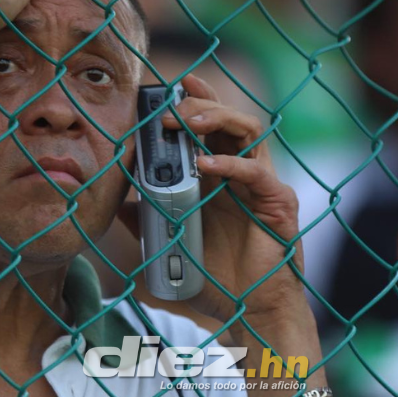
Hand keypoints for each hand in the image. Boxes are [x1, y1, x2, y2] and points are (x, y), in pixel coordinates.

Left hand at [122, 75, 304, 325]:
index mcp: (218, 175)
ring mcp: (262, 184)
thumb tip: (119, 204)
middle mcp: (242, 171)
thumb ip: (149, 220)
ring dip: (217, 119)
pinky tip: (206, 166)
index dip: (194, 99)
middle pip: (227, 118)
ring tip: (187, 124)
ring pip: (249, 130)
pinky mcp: (278, 202)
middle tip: (168, 111)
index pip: (209, 124)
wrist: (251, 310)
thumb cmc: (218, 276)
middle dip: (198, 105)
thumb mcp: (173, 243)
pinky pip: (257, 173)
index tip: (170, 86)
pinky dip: (231, 164)